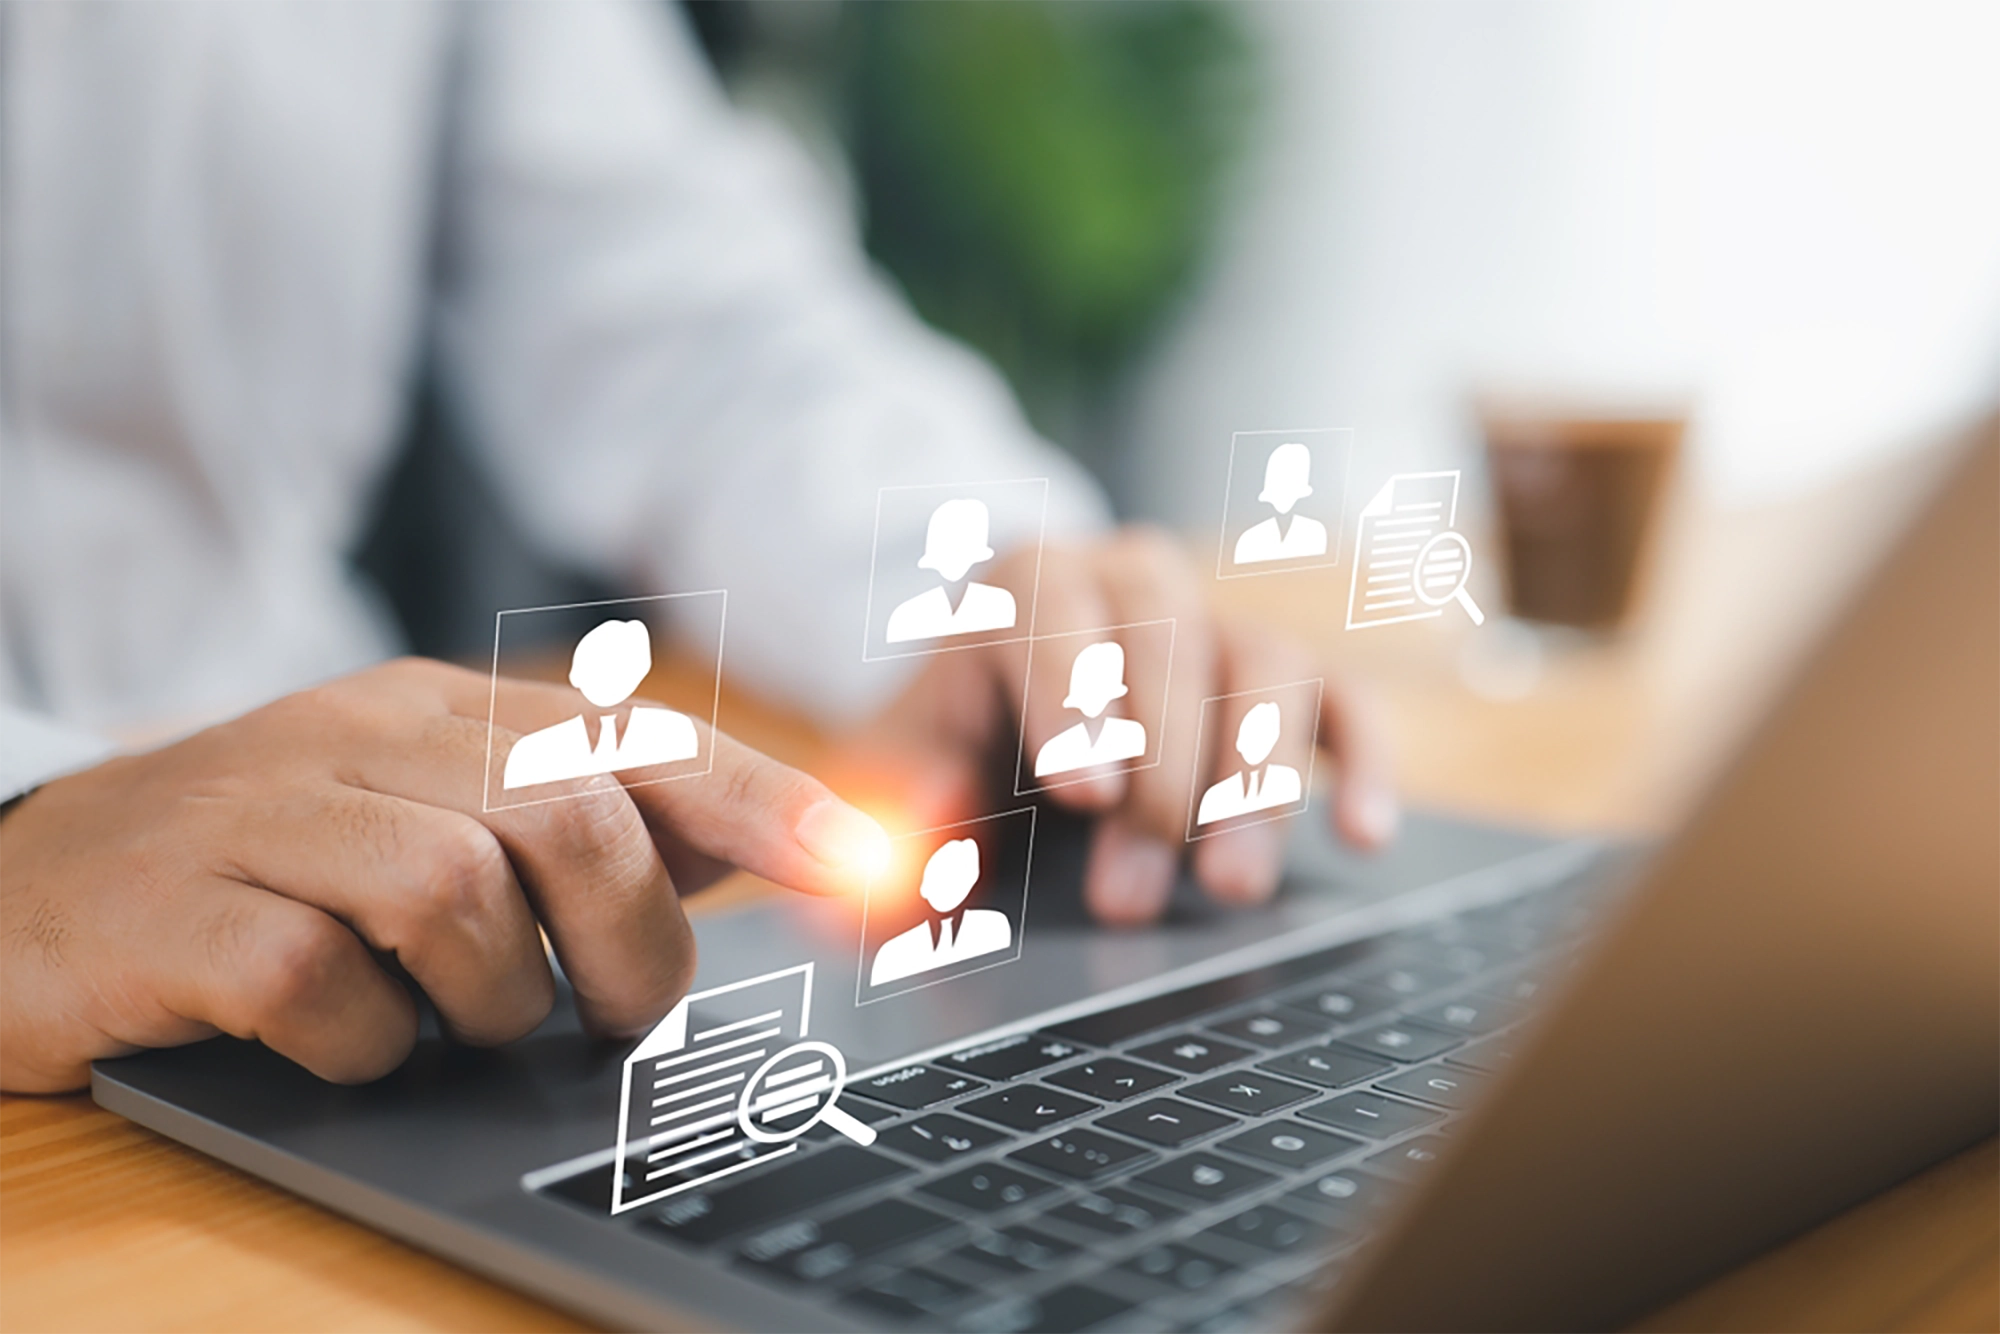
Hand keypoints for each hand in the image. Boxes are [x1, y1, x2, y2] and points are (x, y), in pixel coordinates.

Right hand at [0, 659, 889, 1093]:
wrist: (32, 881)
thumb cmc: (276, 860)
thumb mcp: (434, 817)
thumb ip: (584, 833)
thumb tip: (770, 865)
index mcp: (447, 713)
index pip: (641, 740)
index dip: (767, 807)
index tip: (866, 872)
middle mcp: (365, 738)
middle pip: (568, 813)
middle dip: (630, 939)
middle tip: (619, 1010)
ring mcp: (263, 814)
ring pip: (456, 889)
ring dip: (493, 994)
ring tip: (459, 1016)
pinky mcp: (175, 911)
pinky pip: (321, 982)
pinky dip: (365, 1040)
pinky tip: (345, 1039)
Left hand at [852, 527, 1397, 925]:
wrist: (1009, 726)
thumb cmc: (952, 752)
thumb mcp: (900, 771)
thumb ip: (884, 807)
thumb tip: (899, 840)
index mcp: (1022, 585)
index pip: (1050, 606)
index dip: (1073, 693)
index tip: (1085, 791)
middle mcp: (1132, 581)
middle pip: (1166, 642)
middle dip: (1157, 774)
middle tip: (1128, 897)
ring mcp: (1218, 624)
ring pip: (1266, 664)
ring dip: (1256, 779)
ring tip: (1231, 889)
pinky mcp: (1289, 680)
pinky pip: (1344, 702)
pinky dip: (1363, 764)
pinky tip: (1362, 835)